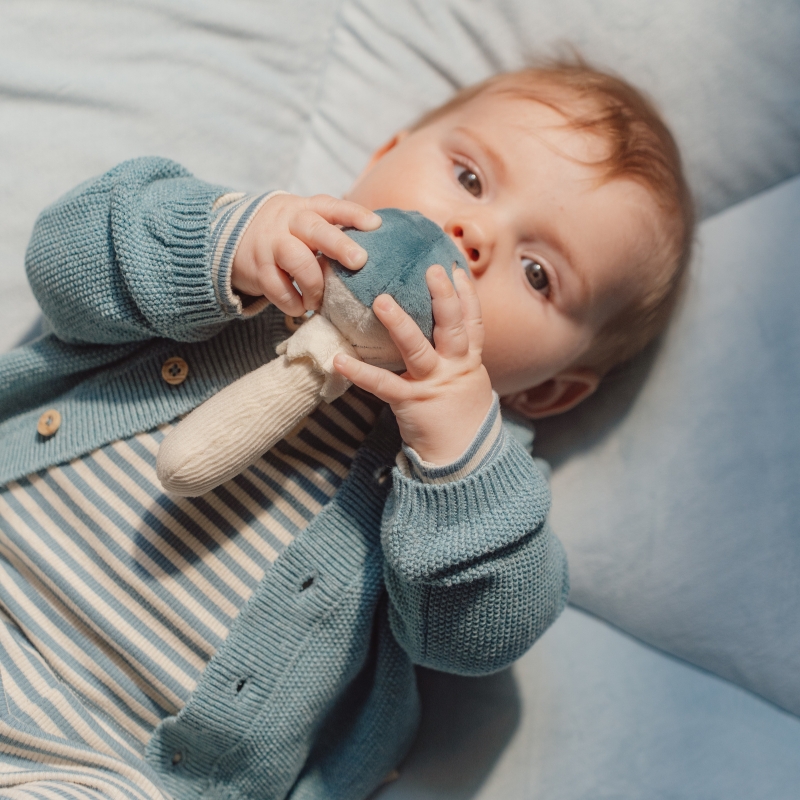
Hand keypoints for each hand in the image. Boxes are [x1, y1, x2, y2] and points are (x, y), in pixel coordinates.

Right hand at [231, 194, 381, 314]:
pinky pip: (277, 288)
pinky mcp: (257, 269)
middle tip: (359, 260)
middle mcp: (289, 223)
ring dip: (314, 285)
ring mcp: (270, 244)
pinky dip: (292, 303)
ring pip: (297, 260)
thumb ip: (332, 230)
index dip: (354, 214)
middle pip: (314, 230)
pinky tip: (300, 308)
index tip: (376, 225)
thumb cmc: (286, 234)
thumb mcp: (305, 221)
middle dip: (338, 245)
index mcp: (307, 209)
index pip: (332, 206)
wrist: (231, 237)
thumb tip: (377, 249)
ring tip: (318, 301)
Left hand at [333, 265, 493, 464]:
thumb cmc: (459, 414)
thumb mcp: (466, 381)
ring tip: (380, 300)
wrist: (462, 456)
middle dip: (444, 296)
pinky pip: (382, 384)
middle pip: (453, 326)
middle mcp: (454, 367)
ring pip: (418, 348)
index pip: (472, 321)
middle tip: (431, 269)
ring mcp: (433, 383)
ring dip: (399, 323)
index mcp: (468, 360)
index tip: (455, 268)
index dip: (466, 295)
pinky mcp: (411, 402)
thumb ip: (453, 356)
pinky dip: (359, 372)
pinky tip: (338, 360)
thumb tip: (434, 330)